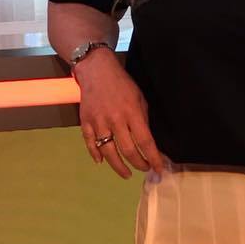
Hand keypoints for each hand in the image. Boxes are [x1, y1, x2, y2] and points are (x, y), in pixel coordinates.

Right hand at [71, 49, 171, 179]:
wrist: (96, 70)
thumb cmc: (122, 84)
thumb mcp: (140, 98)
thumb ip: (143, 119)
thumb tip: (147, 141)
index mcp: (132, 113)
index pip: (145, 141)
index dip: (153, 158)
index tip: (159, 169)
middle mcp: (115, 120)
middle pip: (128, 150)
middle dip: (139, 164)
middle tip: (145, 169)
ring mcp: (98, 122)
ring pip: (109, 152)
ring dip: (119, 166)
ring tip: (127, 174)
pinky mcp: (85, 122)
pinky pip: (90, 143)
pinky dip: (95, 155)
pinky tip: (102, 162)